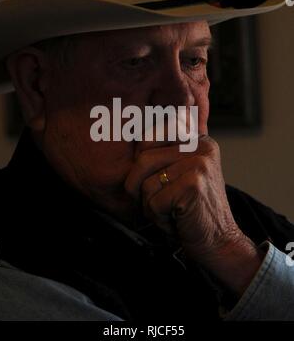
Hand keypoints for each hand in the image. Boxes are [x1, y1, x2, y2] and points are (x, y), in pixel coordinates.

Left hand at [125, 135, 264, 294]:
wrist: (219, 242)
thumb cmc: (193, 209)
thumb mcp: (184, 172)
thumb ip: (173, 146)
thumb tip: (172, 117)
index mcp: (197, 139)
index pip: (148, 138)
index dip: (141, 165)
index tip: (158, 181)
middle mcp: (200, 146)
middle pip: (143, 160)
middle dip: (141, 187)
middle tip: (163, 201)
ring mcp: (199, 164)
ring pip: (146, 183)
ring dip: (152, 206)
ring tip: (174, 210)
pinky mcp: (193, 185)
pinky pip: (154, 201)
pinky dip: (159, 218)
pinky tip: (178, 220)